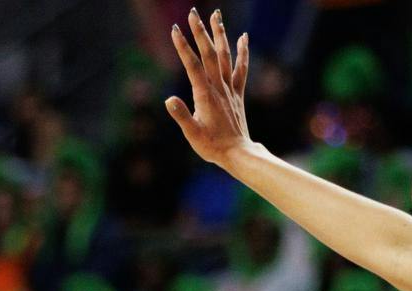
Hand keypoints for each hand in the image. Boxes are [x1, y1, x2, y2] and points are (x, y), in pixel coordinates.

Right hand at [164, 8, 252, 168]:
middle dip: (200, 32)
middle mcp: (219, 88)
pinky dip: (242, 52)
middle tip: (193, 13)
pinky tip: (243, 37)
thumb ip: (181, 116)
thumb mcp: (192, 134)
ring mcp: (230, 89)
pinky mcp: (237, 93)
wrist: (238, 154)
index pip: (192, 65)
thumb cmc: (212, 146)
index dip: (183, 47)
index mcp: (205, 95)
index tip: (175, 29)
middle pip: (209, 54)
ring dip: (220, 34)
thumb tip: (168, 100)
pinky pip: (241, 68)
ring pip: (225, 56)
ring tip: (216, 15)